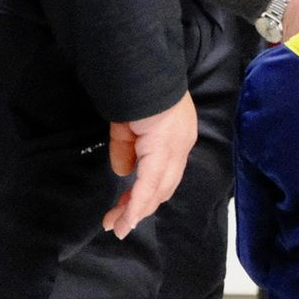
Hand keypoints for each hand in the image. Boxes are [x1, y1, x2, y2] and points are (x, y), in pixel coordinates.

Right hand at [104, 93, 196, 238]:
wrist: (140, 72)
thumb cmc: (133, 94)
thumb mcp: (127, 127)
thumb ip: (127, 150)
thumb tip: (124, 172)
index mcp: (176, 138)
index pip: (166, 174)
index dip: (147, 194)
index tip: (128, 209)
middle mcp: (181, 145)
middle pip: (164, 186)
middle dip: (140, 207)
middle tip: (118, 224)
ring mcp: (175, 146)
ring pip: (157, 189)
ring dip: (135, 210)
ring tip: (117, 225)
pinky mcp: (163, 147)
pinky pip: (149, 182)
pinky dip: (138, 202)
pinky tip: (128, 217)